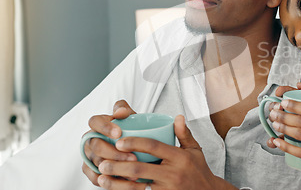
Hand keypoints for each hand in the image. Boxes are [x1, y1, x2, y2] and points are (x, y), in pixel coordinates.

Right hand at [82, 100, 137, 185]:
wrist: (133, 147)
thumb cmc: (130, 129)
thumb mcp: (130, 118)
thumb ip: (124, 110)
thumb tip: (121, 112)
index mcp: (98, 124)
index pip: (94, 122)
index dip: (105, 127)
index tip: (119, 133)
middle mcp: (90, 139)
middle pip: (96, 146)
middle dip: (114, 153)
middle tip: (133, 158)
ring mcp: (89, 155)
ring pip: (97, 163)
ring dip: (115, 169)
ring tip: (133, 173)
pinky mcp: (90, 170)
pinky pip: (96, 178)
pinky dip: (110, 181)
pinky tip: (125, 181)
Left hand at [96, 115, 237, 189]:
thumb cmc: (198, 170)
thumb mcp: (195, 150)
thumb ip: (184, 134)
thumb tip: (177, 117)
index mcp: (179, 157)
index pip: (153, 146)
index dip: (135, 142)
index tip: (119, 141)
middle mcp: (172, 173)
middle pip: (140, 168)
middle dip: (119, 164)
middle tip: (103, 161)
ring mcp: (167, 188)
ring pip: (137, 186)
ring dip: (117, 182)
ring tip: (102, 177)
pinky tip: (114, 189)